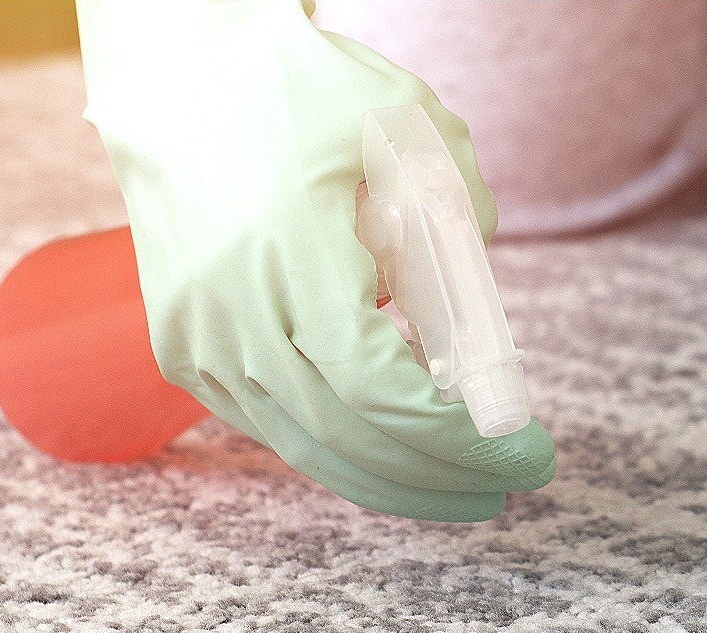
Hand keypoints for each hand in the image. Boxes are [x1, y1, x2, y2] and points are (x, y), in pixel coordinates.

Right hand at [76, 0, 551, 520]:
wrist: (177, 79)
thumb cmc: (306, 95)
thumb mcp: (410, 135)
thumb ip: (457, 229)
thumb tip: (477, 342)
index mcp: (286, 256)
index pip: (378, 390)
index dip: (457, 438)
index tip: (529, 452)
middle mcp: (228, 312)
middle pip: (347, 436)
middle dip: (443, 473)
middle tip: (516, 477)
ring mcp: (197, 341)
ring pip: (307, 447)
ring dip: (397, 477)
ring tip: (472, 480)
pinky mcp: (185, 353)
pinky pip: (276, 428)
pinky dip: (345, 447)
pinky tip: (404, 443)